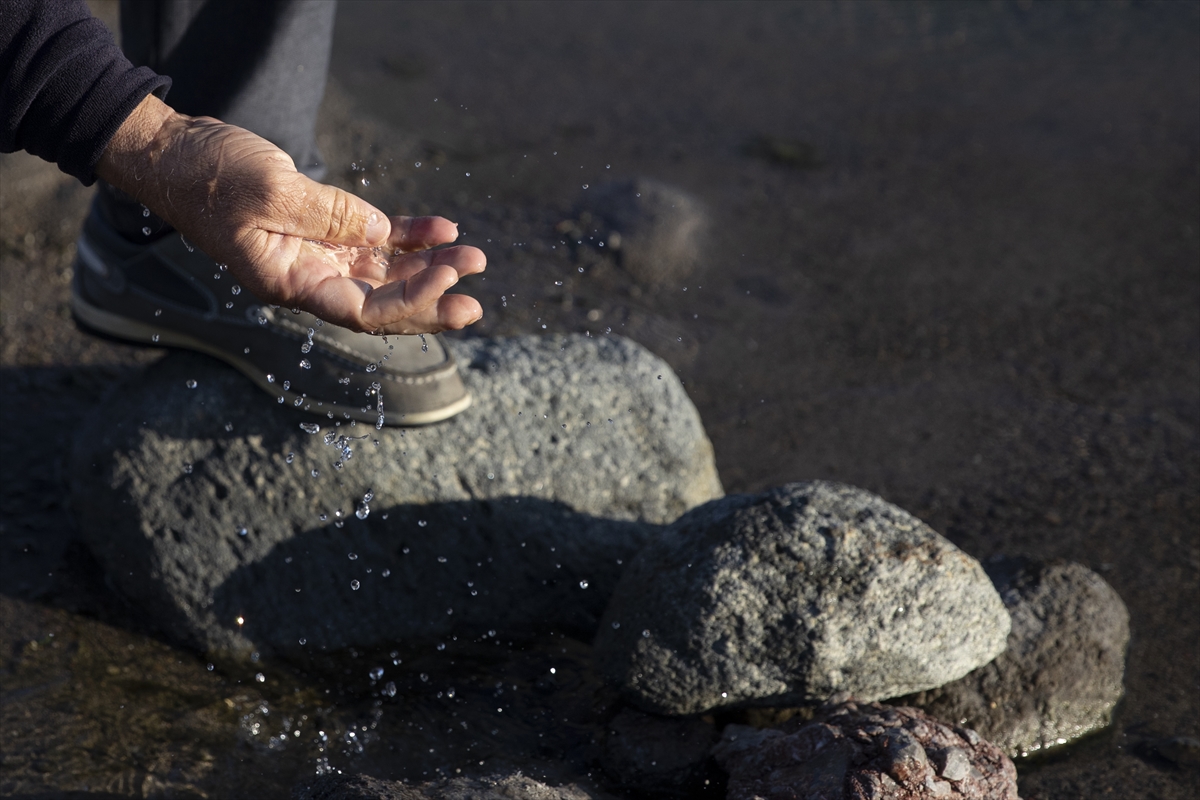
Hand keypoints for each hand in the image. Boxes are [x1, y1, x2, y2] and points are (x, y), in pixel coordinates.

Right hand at [95, 94, 484, 333]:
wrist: (175, 153)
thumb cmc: (209, 176)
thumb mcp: (271, 192)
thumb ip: (329, 216)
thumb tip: (380, 236)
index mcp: (290, 282)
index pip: (360, 311)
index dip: (408, 304)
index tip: (447, 286)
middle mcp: (309, 276)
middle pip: (380, 302)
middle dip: (429, 301)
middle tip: (475, 305)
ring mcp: (318, 252)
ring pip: (384, 270)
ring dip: (429, 266)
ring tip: (473, 257)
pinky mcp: (322, 225)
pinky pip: (374, 238)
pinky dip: (408, 236)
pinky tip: (442, 230)